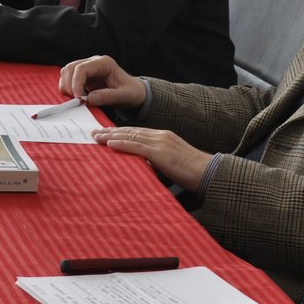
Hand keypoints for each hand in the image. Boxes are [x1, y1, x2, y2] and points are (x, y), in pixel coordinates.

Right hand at [58, 55, 146, 110]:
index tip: (78, 99)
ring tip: (76, 100)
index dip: (76, 83)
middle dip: (69, 86)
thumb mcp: (124, 96)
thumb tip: (89, 98)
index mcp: (104, 63)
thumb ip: (108, 97)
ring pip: (66, 72)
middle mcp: (93, 62)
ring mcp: (87, 68)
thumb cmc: (130, 92)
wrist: (133, 93)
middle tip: (77, 101)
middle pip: (70, 68)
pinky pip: (68, 79)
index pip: (82, 68)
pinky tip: (77, 98)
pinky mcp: (83, 76)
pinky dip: (68, 89)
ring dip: (67, 87)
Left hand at [90, 125, 212, 190]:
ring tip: (97, 137)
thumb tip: (142, 166)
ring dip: (111, 136)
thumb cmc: (192, 172)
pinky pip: (137, 147)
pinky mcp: (160, 153)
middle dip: (111, 131)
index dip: (120, 132)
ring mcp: (160, 142)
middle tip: (95, 132)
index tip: (106, 133)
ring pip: (130, 136)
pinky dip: (122, 144)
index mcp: (163, 137)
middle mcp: (160, 136)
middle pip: (131, 131)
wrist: (207, 172)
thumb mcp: (171, 163)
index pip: (137, 132)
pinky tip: (110, 144)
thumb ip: (156, 162)